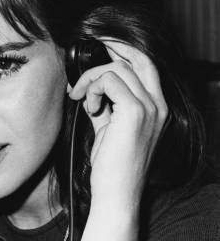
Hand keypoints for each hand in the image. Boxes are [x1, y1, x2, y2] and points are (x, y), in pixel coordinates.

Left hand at [68, 40, 167, 211]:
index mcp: (157, 108)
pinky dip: (93, 88)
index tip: (97, 52)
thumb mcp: (108, 129)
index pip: (144, 66)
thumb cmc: (112, 168)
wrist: (116, 193)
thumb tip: (91, 89)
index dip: (121, 53)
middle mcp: (158, 105)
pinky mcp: (134, 111)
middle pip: (139, 57)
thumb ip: (105, 107)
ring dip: (92, 78)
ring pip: (118, 67)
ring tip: (82, 99)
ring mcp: (149, 107)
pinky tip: (89, 107)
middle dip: (111, 47)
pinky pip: (109, 79)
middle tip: (86, 52)